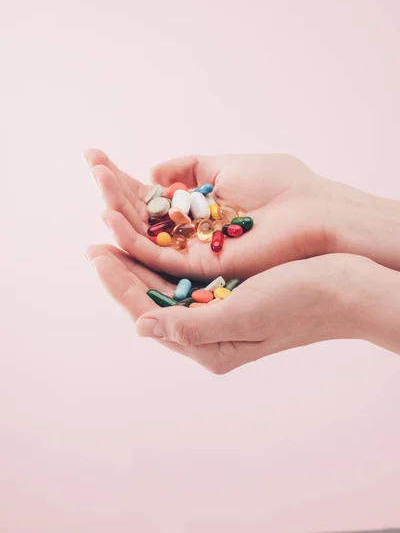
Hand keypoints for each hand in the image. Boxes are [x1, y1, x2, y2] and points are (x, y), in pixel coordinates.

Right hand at [84, 149, 399, 279]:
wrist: (312, 213)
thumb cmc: (280, 186)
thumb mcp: (227, 166)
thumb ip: (189, 167)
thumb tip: (154, 169)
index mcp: (196, 209)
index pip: (150, 196)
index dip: (123, 178)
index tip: (96, 156)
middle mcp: (189, 234)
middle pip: (141, 217)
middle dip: (114, 192)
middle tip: (92, 165)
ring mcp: (192, 253)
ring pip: (142, 237)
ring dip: (117, 211)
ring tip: (97, 182)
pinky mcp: (198, 269)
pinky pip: (156, 257)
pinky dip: (132, 238)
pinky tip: (111, 216)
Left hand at [85, 246, 399, 372]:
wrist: (344, 287)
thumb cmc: (300, 303)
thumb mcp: (244, 317)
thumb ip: (191, 327)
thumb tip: (140, 326)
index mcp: (208, 346)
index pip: (150, 312)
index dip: (120, 283)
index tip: (97, 254)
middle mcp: (208, 331)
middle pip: (153, 298)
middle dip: (123, 270)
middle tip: (96, 242)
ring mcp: (218, 310)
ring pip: (167, 284)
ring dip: (141, 259)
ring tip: (117, 236)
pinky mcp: (229, 291)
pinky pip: (187, 274)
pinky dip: (168, 253)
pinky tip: (155, 236)